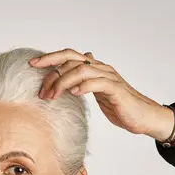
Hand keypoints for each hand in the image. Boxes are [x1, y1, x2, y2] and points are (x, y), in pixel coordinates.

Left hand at [29, 49, 165, 135]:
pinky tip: (73, 93)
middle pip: (72, 58)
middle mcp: (101, 68)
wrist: (143, 117)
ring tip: (51, 95)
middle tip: (36, 79)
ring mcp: (109, 77)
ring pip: (81, 70)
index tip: (31, 65)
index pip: (69, 57)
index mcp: (94, 68)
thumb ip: (86, 83)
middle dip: (51, 66)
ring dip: (62, 82)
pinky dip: (83, 86)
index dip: (50, 58)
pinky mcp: (116, 89)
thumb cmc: (121, 107)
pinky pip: (97, 83)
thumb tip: (75, 74)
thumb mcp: (98, 94)